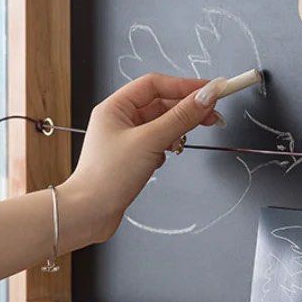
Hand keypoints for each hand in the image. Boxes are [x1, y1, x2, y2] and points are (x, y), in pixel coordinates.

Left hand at [0, 74, 226, 294]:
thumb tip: (209, 93)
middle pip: (159, 102)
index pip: (158, 83)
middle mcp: (116, 120)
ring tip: (183, 142)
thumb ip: (181, 117)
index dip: (187, 84)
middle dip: (185, 108)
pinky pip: (153, 144)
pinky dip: (164, 148)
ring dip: (175, 130)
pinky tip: (162, 161)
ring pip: (158, 124)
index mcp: (116, 107)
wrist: (86, 217)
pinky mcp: (125, 162)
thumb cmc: (107, 180)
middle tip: (213, 116)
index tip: (215, 90)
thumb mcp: (150, 143)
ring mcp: (120, 141)